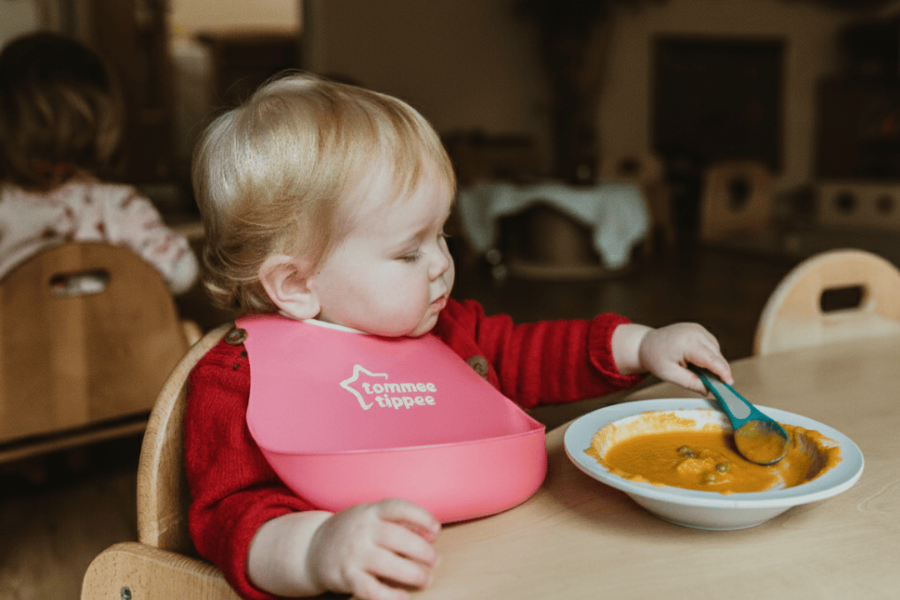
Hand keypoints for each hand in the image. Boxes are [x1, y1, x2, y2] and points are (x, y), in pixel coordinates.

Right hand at [308, 498, 440, 599]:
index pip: (400, 508)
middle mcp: (362, 530)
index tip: (436, 530)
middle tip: (435, 560)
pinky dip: (390, 596)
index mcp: (371, 511)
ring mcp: (353, 553)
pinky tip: (403, 597)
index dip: (422, 517)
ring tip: (426, 579)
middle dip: (423, 551)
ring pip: (389, 564)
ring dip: (413, 574)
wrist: (311, 548)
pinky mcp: (346, 577)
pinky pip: (371, 589)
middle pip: (399, 537)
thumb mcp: (370, 516)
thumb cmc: (352, 531)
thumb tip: (430, 533)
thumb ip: (398, 521)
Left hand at [637, 322, 732, 394]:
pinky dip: (709, 355)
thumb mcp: (669, 374)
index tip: (729, 384)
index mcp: (686, 343)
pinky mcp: (699, 329)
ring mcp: (698, 329)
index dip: (722, 372)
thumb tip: (708, 390)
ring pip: (716, 350)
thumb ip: (690, 382)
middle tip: (718, 387)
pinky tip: (697, 361)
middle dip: (720, 370)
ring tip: (697, 371)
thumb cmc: (655, 358)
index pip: (711, 359)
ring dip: (714, 363)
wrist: (645, 343)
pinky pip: (711, 345)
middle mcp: (695, 332)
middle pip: (716, 355)